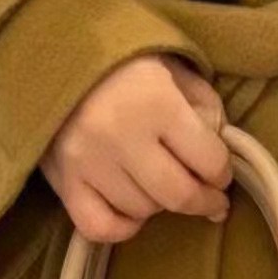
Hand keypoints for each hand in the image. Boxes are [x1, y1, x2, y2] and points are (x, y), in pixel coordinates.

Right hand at [41, 54, 231, 242]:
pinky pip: (100, 227)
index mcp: (156, 101)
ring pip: (142, 210)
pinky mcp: (63, 181)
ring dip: (158, 204)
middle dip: (203, 201)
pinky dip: (121, 227)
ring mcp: (88, 162)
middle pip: (178, 195)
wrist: (54, 51)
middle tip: (210, 200)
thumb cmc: (122, 58)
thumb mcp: (175, 67)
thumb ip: (203, 108)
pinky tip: (130, 210)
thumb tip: (216, 156)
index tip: (221, 176)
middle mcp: (121, 136)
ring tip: (159, 185)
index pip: (209, 161)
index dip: (223, 174)